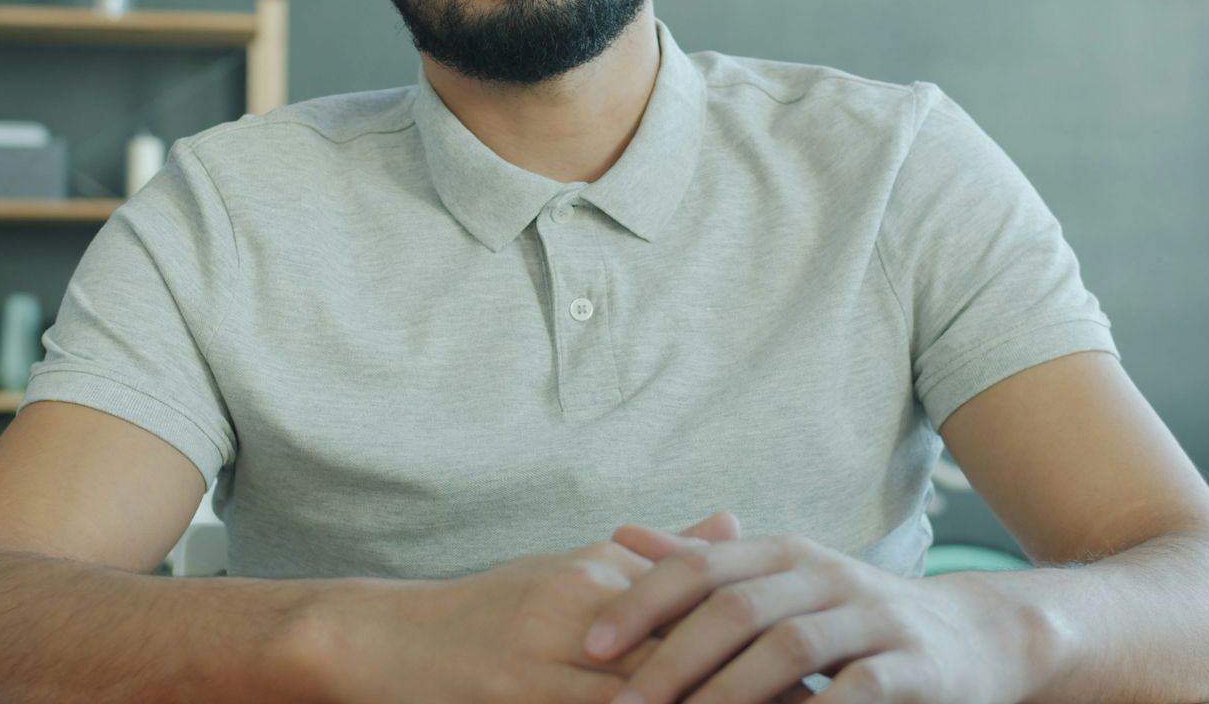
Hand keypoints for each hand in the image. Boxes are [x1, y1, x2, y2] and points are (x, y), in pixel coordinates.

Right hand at [319, 512, 807, 702]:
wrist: (384, 644)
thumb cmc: (486, 609)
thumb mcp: (569, 568)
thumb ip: (653, 555)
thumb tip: (735, 522)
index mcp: (599, 583)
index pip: (698, 610)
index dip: (761, 641)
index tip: (824, 662)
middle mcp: (579, 627)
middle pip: (685, 664)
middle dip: (753, 691)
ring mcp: (550, 679)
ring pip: (651, 700)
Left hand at [583, 522, 1031, 703]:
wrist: (976, 637)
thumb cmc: (854, 613)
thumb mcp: (782, 578)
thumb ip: (704, 562)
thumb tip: (621, 534)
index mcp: (783, 553)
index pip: (700, 567)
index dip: (642, 602)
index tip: (591, 647)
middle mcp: (823, 575)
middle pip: (736, 608)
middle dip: (672, 660)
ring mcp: (870, 618)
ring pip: (788, 650)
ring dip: (728, 695)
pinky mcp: (911, 667)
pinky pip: (855, 692)